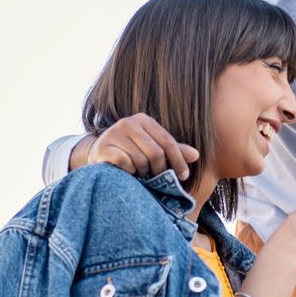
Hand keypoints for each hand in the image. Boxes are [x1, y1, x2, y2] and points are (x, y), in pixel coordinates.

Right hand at [71, 113, 199, 178]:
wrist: (99, 154)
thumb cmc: (132, 151)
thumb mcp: (153, 148)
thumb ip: (173, 150)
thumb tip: (196, 155)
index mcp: (144, 120)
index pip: (168, 142)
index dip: (178, 160)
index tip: (183, 176)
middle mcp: (128, 122)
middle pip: (156, 153)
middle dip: (159, 169)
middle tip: (156, 177)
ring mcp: (113, 134)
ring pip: (140, 160)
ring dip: (143, 172)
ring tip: (139, 172)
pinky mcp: (102, 147)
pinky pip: (125, 164)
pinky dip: (129, 172)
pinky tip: (126, 171)